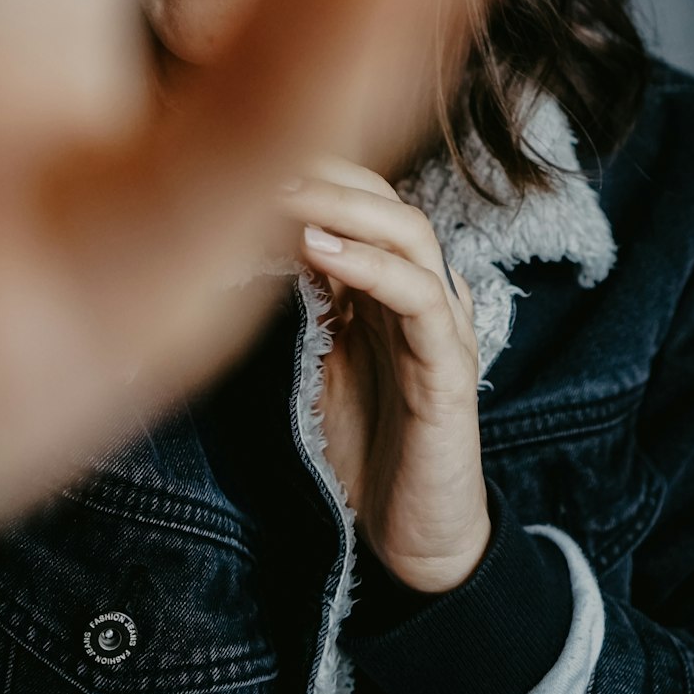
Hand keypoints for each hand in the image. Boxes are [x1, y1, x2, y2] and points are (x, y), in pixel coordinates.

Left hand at [285, 158, 490, 592]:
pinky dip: (372, 266)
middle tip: (257, 159)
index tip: (242, 155)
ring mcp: (443, 325)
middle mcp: (423, 289)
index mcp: (391, 284)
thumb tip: (264, 236)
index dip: (309, 169)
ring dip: (344, 206)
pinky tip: (319, 251)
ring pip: (410, 232)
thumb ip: (316, 296)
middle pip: (386, 197)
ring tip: (282, 193)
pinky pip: (422, 299)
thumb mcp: (328, 356)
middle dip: (323, 170)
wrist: (417, 537)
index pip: (361, 195)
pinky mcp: (450, 370)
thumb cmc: (371, 447)